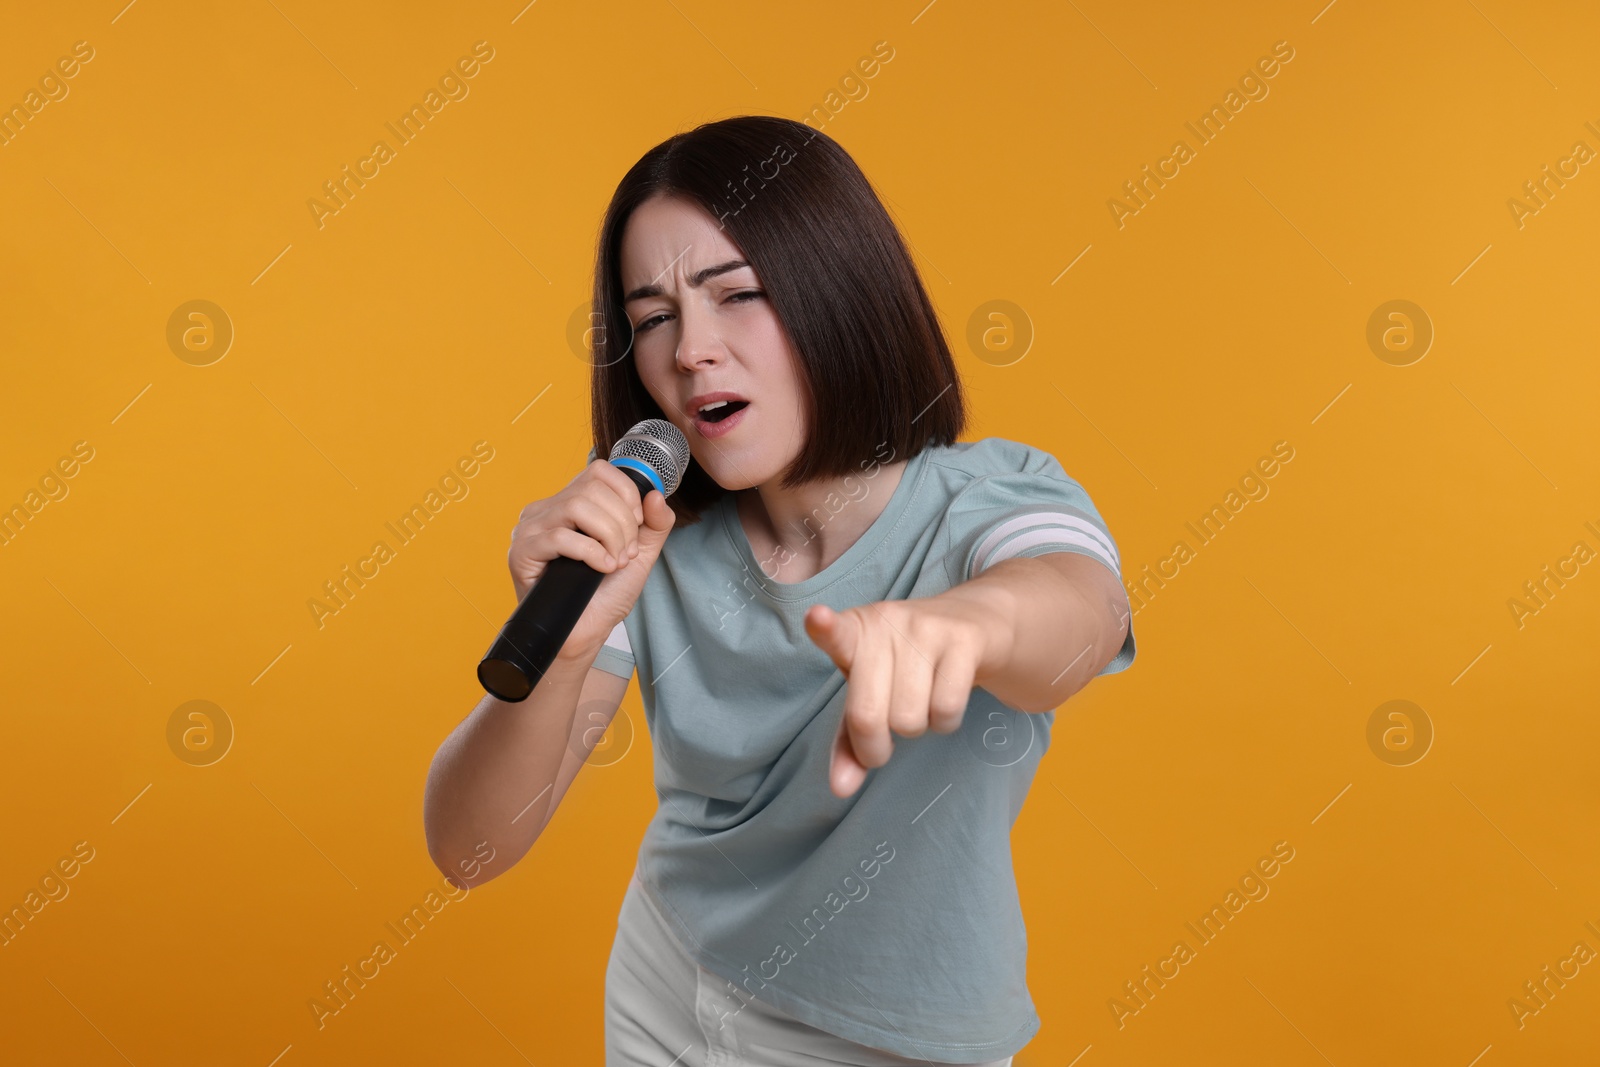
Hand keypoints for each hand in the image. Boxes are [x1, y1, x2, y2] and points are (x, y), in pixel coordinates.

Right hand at [507, 459, 674, 660]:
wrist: (585, 633)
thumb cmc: (606, 594)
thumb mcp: (639, 553)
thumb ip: (654, 523)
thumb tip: (656, 494)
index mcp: (570, 502)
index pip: (599, 471)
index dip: (626, 494)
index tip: (637, 525)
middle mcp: (547, 509)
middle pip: (592, 489)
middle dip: (622, 522)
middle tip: (625, 554)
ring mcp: (531, 528)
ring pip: (578, 506)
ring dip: (609, 536)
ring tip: (614, 562)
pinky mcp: (522, 551)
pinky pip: (561, 536)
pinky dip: (591, 552)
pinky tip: (600, 570)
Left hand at [804, 596, 1005, 797]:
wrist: (973, 623)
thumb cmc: (907, 665)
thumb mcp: (872, 692)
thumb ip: (851, 740)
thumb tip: (841, 788)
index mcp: (854, 632)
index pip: (836, 635)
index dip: (825, 629)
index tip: (816, 618)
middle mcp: (886, 623)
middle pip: (867, 715)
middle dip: (876, 747)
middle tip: (887, 736)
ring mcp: (926, 629)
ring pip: (908, 719)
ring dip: (916, 728)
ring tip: (921, 702)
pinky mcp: (963, 640)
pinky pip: (946, 710)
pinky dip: (944, 722)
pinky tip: (944, 699)